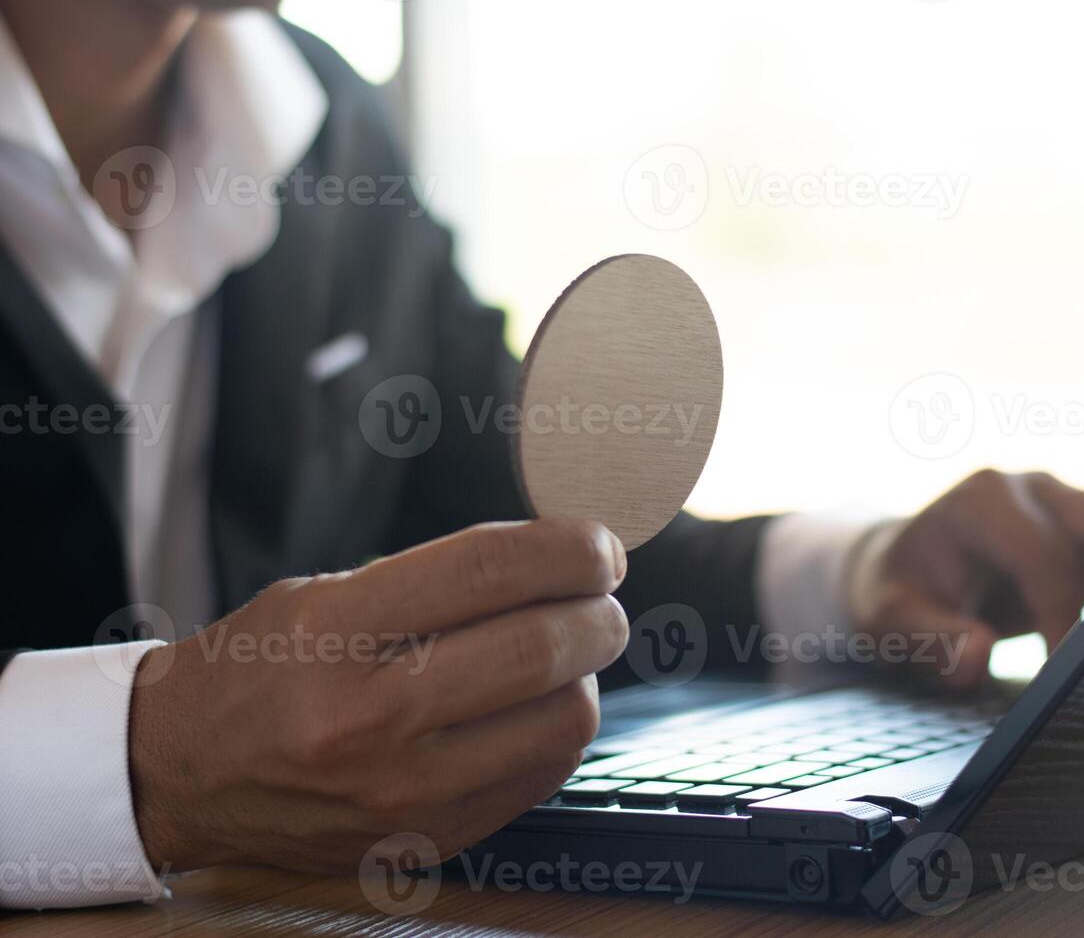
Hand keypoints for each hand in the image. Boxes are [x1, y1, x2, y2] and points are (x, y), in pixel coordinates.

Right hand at [128, 519, 628, 873]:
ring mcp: (402, 791)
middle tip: (600, 597)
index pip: (491, 569)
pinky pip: (543, 772)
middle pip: (542, 646)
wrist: (182, 775)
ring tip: (562, 654)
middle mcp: (369, 716)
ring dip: (584, 673)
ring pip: (563, 717)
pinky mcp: (427, 837)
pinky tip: (532, 707)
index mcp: (336, 632)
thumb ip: (438, 577)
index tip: (598, 546)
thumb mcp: (324, 594)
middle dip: (598, 611)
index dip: (569, 549)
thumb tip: (558, 561)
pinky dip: (556, 729)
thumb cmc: (261, 670)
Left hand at [848, 470, 1083, 687]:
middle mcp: (1033, 490)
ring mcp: (1068, 502)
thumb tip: (978, 659)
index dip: (1059, 616)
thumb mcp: (889, 619)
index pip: (1042, 555)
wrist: (906, 568)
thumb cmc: (898, 591)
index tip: (1061, 671)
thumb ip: (930, 639)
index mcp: (981, 501)